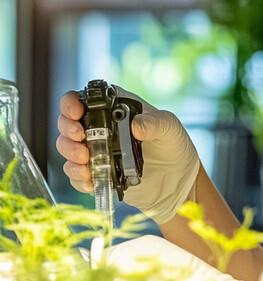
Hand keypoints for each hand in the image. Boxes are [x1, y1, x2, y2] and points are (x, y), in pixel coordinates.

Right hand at [56, 87, 200, 224]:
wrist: (178, 180)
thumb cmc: (174, 146)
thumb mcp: (169, 129)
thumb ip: (155, 123)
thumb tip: (134, 125)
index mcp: (115, 109)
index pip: (83, 99)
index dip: (71, 103)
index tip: (77, 112)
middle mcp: (101, 128)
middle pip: (67, 123)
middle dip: (68, 130)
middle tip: (81, 138)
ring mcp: (97, 151)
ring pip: (67, 148)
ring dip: (70, 153)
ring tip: (86, 160)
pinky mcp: (97, 172)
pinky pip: (76, 175)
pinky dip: (78, 177)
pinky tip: (91, 180)